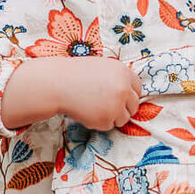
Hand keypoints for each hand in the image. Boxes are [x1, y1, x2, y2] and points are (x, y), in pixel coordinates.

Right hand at [0, 55, 141, 131]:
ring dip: (112, 116)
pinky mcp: (106, 119)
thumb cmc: (76, 74)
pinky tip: (87, 112)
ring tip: (94, 108)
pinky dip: (100, 123)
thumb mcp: (101, 67)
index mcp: (123, 72)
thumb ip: (117, 78)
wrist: (57, 84)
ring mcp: (116, 106)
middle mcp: (124, 89)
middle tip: (109, 107)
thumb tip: (128, 92)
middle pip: (134, 106)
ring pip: (123, 118)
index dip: (129, 94)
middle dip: (123, 108)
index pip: (138, 89)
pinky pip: (109, 126)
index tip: (122, 97)